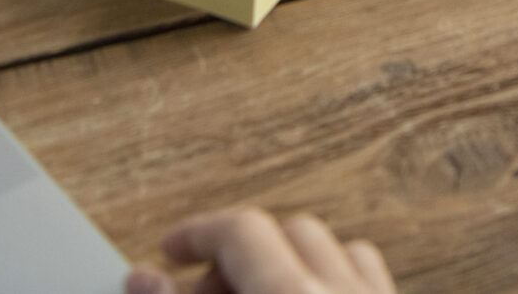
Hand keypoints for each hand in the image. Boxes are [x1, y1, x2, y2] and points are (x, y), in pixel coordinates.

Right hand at [127, 207, 395, 293]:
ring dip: (291, 266)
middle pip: (291, 231)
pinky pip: (373, 279)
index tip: (167, 253)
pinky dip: (335, 281)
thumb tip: (144, 279)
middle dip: (239, 255)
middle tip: (200, 290)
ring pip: (340, 252)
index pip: (242, 229)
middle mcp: (348, 291)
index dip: (196, 233)